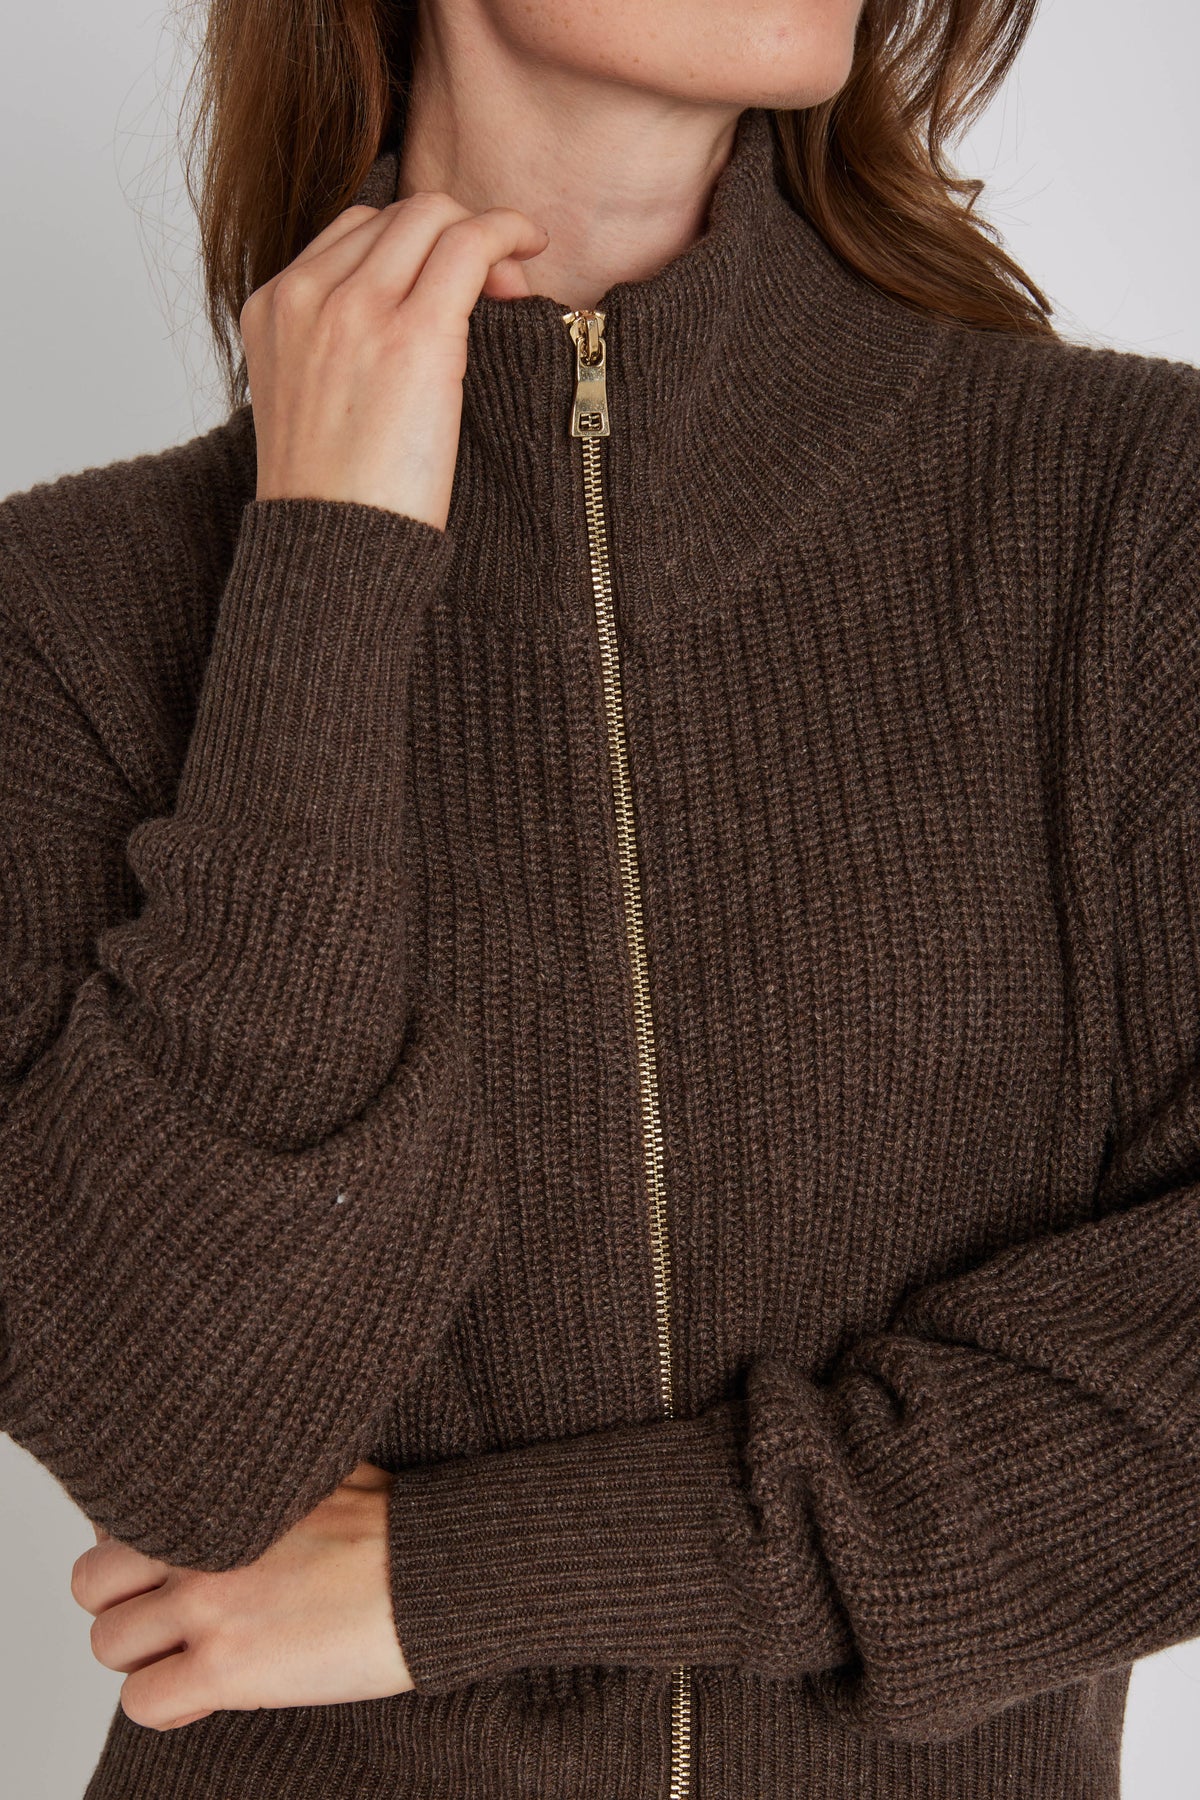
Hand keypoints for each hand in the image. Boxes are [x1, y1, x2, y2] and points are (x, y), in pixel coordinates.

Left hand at [71, 1461, 413, 1730]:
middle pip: (93, 1581)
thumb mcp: (317, 1467)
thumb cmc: (395, 1520)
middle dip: (125, 1603)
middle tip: (170, 1617)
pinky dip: (168, 1704)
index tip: (169, 1569)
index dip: (138, 1552)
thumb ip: (259, 1477)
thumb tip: (240, 1485)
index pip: (116, 1520)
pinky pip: (142, 1703)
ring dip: (147, 1656)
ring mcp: (206, 1605)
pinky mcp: (225, 1668)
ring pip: (109, 1645)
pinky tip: (211, 1692)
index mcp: (215, 1491)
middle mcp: (196, 1542)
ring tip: (196, 1656)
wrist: (437, 1569)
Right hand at [240, 185, 550, 530]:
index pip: (351, 233)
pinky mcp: (413, 334)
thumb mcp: (312, 405)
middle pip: (394, 215)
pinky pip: (468, 244)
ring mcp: (356, 309)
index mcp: (273, 310)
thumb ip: (340, 350)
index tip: (451, 283)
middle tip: (495, 282)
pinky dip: (506, 230)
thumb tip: (411, 323)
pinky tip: (532, 245)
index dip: (412, 243)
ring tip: (514, 278)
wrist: (330, 550)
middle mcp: (306, 296)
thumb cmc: (335, 500)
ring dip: (483, 231)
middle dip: (452, 231)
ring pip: (432, 216)